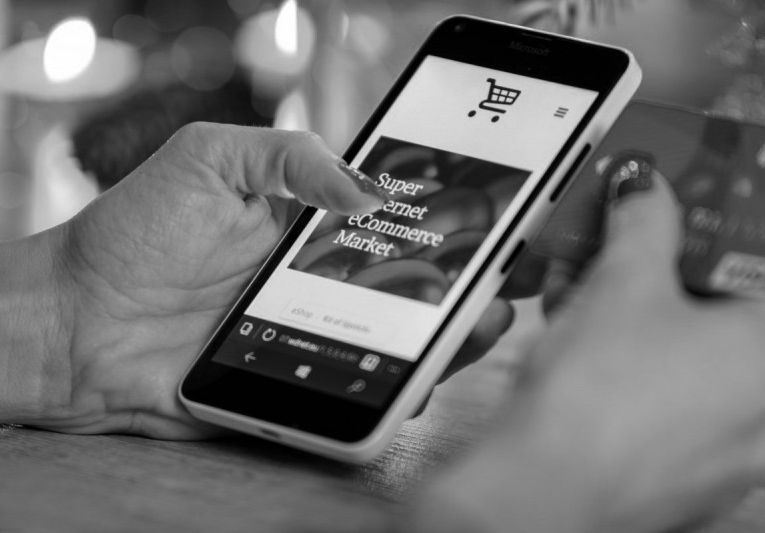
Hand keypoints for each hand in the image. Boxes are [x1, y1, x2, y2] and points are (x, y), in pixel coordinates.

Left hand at [4, 124, 510, 438]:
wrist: (74, 321)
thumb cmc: (137, 230)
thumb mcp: (212, 158)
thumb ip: (291, 155)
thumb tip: (368, 191)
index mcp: (311, 228)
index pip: (397, 222)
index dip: (450, 220)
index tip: (497, 215)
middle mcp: (323, 283)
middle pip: (414, 286)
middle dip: (471, 281)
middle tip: (512, 272)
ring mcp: (315, 337)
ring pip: (399, 342)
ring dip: (451, 335)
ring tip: (487, 318)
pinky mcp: (298, 384)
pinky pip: (358, 393)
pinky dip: (398, 389)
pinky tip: (424, 373)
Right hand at [417, 169, 764, 532]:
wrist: (539, 489)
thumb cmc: (598, 396)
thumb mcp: (622, 283)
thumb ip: (643, 222)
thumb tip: (645, 187)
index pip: (756, 266)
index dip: (719, 227)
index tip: (684, 207)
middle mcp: (762, 406)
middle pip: (716, 312)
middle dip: (662, 268)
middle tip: (624, 239)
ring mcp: (724, 446)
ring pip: (683, 356)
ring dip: (633, 311)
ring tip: (578, 284)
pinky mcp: (678, 468)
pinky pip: (660, 395)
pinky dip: (627, 361)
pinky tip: (576, 338)